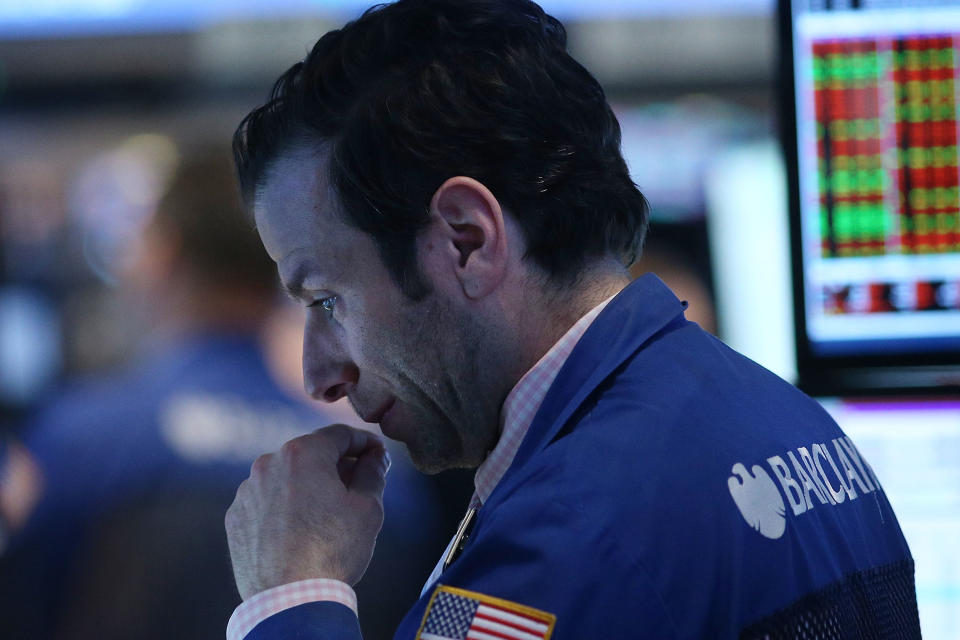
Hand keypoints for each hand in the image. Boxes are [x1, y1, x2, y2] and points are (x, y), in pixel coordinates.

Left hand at [225, 424, 389, 599]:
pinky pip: (267, 501)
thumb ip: (373, 472)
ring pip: (287, 478)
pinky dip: (285, 507)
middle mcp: (269, 464)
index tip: (377, 454)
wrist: (288, 601)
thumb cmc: (332, 552)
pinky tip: (301, 529)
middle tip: (358, 485)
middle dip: (336, 465)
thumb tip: (376, 457)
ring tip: (328, 514)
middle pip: (311, 454)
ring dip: (308, 486)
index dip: (364, 442)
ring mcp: (248, 491)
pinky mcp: (236, 517)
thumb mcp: (368, 508)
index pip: (339, 434)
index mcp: (303, 454)